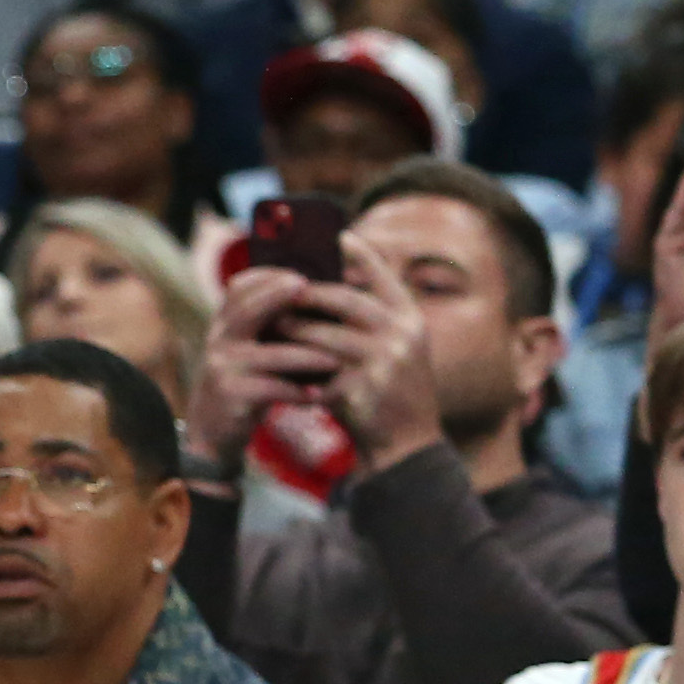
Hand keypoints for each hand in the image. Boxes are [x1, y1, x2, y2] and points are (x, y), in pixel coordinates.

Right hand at [184, 267, 340, 471]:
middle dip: (278, 295)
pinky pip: (273, 390)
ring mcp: (223, 368)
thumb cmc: (244, 384)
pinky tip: (318, 396)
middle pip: (248, 309)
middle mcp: (219, 340)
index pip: (240, 288)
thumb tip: (310, 300)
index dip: (268, 277)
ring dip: (306, 357)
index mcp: (224, 324)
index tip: (300, 275)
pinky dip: (298, 392)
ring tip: (335, 360)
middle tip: (309, 288)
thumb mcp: (246, 350)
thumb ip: (266, 327)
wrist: (212, 431)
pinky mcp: (233, 396)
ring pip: (270, 355)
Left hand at [278, 237, 447, 472]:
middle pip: (343, 299)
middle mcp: (403, 336)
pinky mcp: (362, 390)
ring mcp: (384, 363)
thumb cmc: (392, 394)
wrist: (409, 448)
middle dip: (305, 294)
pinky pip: (318, 369)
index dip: (358, 253)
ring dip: (293, 330)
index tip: (336, 235)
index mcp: (411, 321)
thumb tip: (323, 285)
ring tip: (271, 324)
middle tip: (277, 288)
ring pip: (323, 335)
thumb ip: (373, 320)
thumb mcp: (397, 351)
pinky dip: (297, 364)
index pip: (383, 275)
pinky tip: (278, 361)